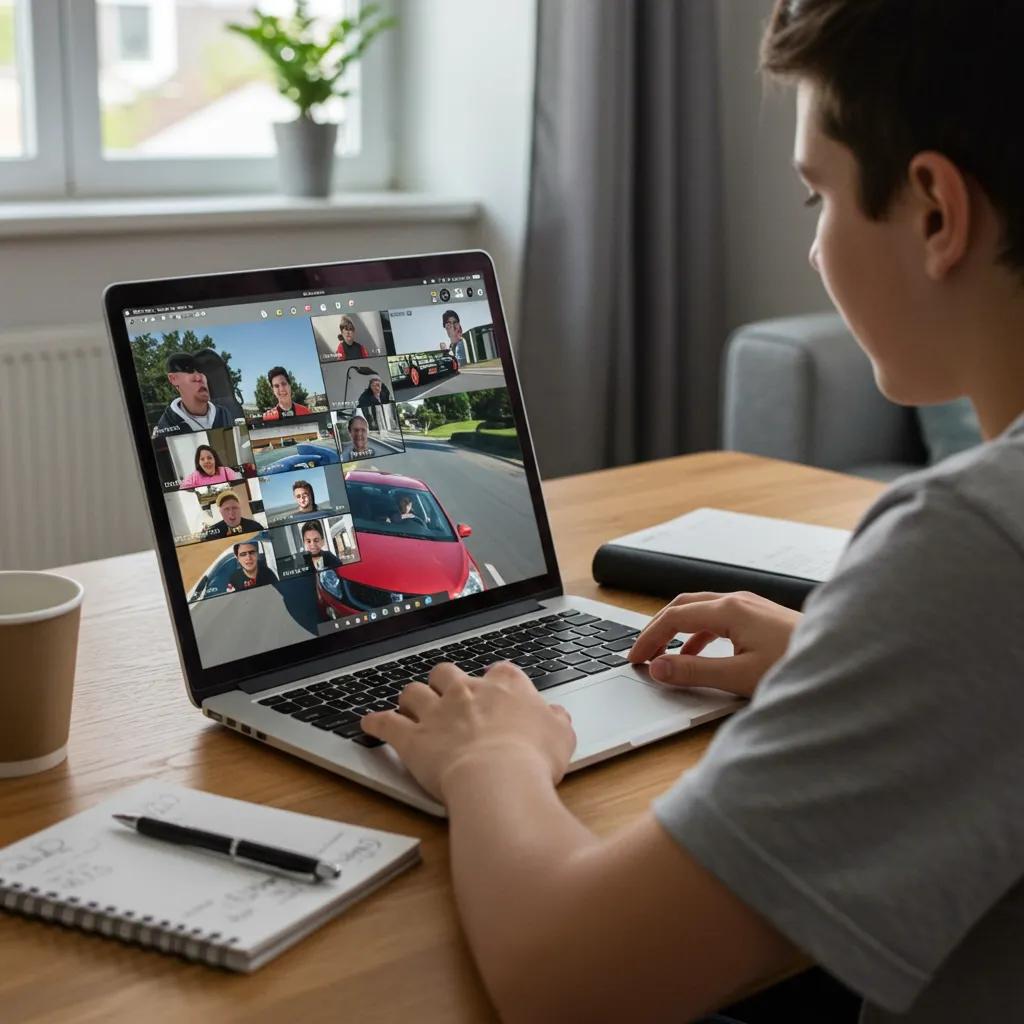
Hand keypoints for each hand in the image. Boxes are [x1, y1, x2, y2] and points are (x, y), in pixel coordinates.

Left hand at [361, 661, 576, 802]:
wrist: (499, 778)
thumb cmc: (533, 759)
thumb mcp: (562, 737)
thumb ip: (556, 722)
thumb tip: (556, 716)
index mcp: (506, 686)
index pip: (500, 672)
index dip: (496, 683)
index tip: (497, 693)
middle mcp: (467, 691)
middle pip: (448, 673)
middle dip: (445, 682)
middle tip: (446, 693)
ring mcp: (437, 712)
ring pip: (414, 692)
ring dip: (411, 698)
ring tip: (409, 704)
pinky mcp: (412, 738)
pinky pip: (387, 724)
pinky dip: (376, 723)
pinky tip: (368, 724)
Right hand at [627, 591, 801, 698]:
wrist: (845, 661)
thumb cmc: (798, 666)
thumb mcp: (739, 676)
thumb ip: (694, 671)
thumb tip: (659, 668)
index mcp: (729, 610)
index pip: (674, 618)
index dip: (649, 638)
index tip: (635, 658)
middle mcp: (739, 601)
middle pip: (684, 606)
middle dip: (658, 628)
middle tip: (641, 652)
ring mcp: (752, 607)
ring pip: (701, 610)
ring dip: (678, 631)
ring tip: (664, 655)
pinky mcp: (761, 617)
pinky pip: (718, 618)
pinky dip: (698, 634)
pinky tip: (699, 655)